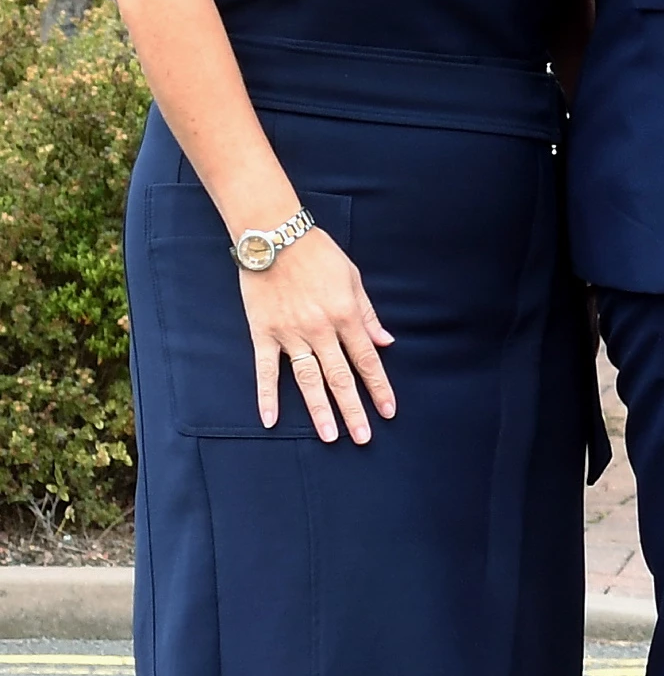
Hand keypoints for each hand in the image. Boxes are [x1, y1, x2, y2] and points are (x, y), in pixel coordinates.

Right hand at [241, 227, 394, 443]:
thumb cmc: (319, 254)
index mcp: (346, 316)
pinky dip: (267, 396)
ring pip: (308, 380)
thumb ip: (367, 314)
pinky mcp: (263, 334)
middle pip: (340, 377)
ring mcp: (290, 335)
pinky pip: (266, 371)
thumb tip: (385, 343)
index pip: (367, 361)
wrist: (275, 237)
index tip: (388, 411)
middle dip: (354, 409)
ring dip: (320, 410)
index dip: (379, 387)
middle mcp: (320, 330)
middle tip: (363, 438)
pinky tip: (270, 420)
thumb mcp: (353, 278)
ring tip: (330, 436)